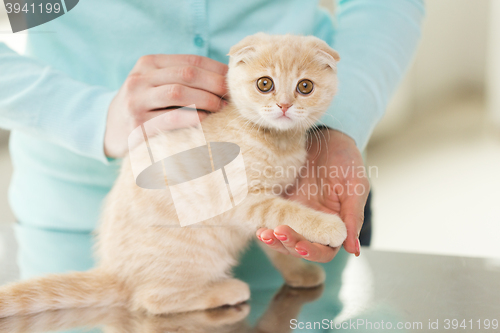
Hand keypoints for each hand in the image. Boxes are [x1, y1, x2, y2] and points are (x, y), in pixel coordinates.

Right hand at [104, 54, 228, 157]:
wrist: (111, 131)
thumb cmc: (145, 106)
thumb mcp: (155, 84)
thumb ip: (182, 77)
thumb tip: (225, 77)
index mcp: (147, 64)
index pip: (190, 60)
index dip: (215, 69)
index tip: (232, 80)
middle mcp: (139, 80)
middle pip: (187, 74)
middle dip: (214, 84)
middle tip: (230, 96)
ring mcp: (136, 103)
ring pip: (179, 93)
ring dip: (207, 100)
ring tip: (222, 108)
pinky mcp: (137, 127)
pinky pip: (172, 119)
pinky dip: (193, 118)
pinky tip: (206, 120)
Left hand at [257, 129, 368, 261]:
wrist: (324, 136)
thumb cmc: (345, 160)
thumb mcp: (355, 185)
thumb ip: (353, 216)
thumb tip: (353, 249)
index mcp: (334, 224)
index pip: (324, 250)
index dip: (312, 251)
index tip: (300, 247)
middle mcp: (313, 223)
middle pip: (301, 247)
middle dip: (289, 244)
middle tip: (277, 234)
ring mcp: (295, 213)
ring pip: (284, 237)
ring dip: (274, 239)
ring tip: (263, 234)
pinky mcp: (280, 202)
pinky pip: (271, 218)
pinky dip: (265, 224)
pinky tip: (258, 225)